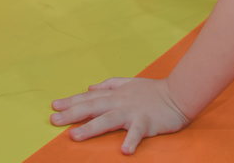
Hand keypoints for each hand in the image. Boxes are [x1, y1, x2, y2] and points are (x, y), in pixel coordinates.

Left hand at [51, 77, 189, 154]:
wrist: (179, 93)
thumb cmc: (154, 90)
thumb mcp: (130, 82)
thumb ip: (109, 84)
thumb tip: (90, 87)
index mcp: (116, 94)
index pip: (90, 98)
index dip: (71, 101)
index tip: (54, 106)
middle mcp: (120, 102)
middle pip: (93, 107)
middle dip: (72, 114)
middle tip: (53, 120)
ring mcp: (132, 112)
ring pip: (108, 120)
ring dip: (91, 128)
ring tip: (75, 136)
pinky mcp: (146, 122)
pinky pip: (137, 132)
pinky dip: (131, 141)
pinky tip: (124, 151)